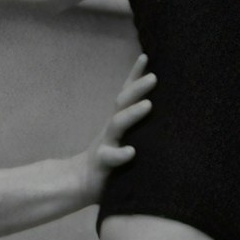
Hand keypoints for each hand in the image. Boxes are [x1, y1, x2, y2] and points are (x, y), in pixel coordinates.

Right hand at [78, 53, 154, 200]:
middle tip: (154, 77)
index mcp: (117, 121)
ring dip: (132, 114)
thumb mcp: (123, 138)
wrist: (81, 183)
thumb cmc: (110, 159)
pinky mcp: (102, 163)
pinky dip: (121, 154)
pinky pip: (111, 158)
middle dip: (137, 88)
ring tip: (148, 105)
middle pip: (122, 103)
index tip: (145, 56)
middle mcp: (111, 129)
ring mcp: (105, 144)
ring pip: (117, 125)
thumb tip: (158, 108)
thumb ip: (134, 125)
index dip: (134, 75)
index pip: (126, 94)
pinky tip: (131, 151)